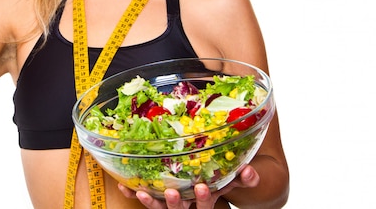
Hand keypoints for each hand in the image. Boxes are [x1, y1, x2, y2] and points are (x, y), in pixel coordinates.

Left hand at [118, 166, 259, 208]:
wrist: (202, 188)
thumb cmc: (217, 182)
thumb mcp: (230, 181)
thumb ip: (243, 177)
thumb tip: (250, 171)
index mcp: (204, 203)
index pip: (205, 206)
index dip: (203, 200)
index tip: (203, 187)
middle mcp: (187, 207)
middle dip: (174, 204)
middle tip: (171, 192)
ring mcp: (170, 206)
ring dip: (152, 202)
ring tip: (144, 192)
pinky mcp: (157, 201)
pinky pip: (145, 200)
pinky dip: (133, 192)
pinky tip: (125, 185)